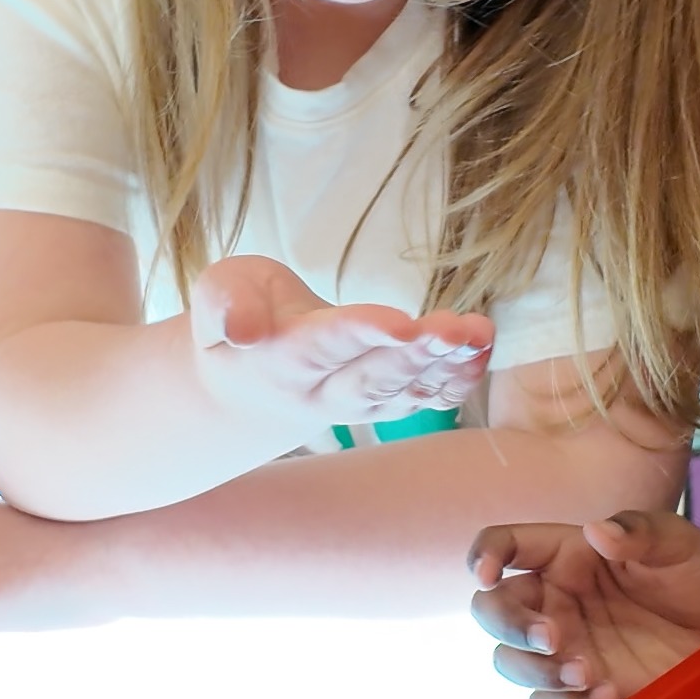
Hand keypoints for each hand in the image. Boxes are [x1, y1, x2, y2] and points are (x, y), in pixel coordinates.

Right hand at [189, 255, 491, 428]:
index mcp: (280, 360)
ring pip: (403, 390)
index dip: (362, 333)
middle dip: (417, 353)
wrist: (246, 389)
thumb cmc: (236, 320)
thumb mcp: (217, 294)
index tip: (400, 323)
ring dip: (445, 365)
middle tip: (456, 329)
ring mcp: (357, 405)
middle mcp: (321, 391)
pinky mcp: (384, 403)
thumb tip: (242, 329)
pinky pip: (423, 399)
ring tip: (478, 334)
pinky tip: (482, 351)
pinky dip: (455, 380)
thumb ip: (224, 303)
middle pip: (373, 375)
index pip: (323, 345)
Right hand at [469, 509, 699, 698]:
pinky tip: (607, 695)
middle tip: (552, 638)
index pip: (504, 547)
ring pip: (511, 662)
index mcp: (564, 557)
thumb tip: (598, 530)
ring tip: (587, 673)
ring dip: (537, 672)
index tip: (487, 574)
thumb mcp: (677, 542)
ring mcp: (566, 649)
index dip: (484, 555)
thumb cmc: (696, 571)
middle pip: (493, 612)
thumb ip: (638, 531)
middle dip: (509, 626)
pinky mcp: (584, 690)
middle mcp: (553, 602)